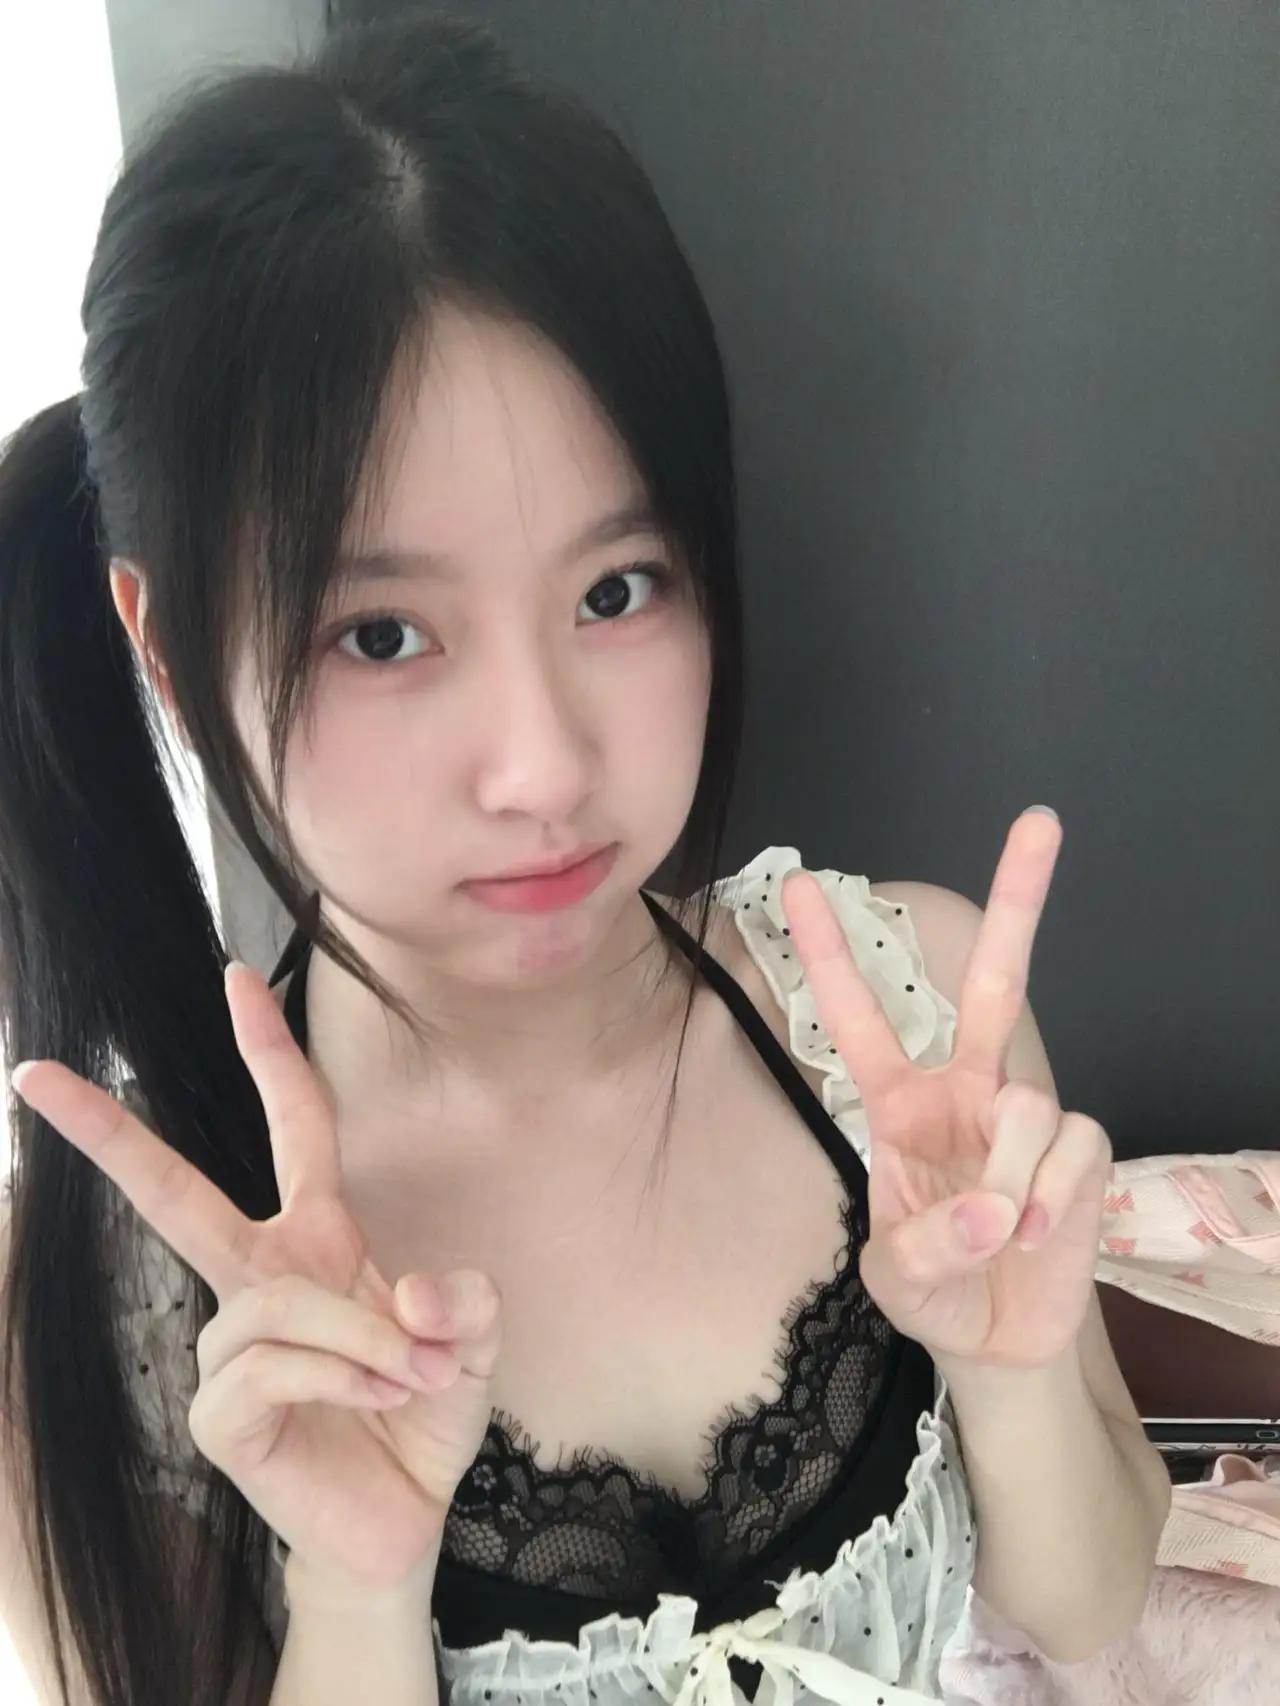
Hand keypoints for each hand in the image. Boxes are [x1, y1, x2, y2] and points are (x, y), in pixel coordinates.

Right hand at [11, 959, 501, 1595]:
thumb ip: (463, 1300)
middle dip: (107, 1133)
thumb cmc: (421, 1416)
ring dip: (363, 1335)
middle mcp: (261, 1280)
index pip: (293, 1125)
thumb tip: (406, 1288)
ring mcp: (229, 1346)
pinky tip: (373, 1400)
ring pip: (280, 1301)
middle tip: (35, 1077)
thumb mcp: (470, 1342)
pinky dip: (340, 1374)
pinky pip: (272, 1362)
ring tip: (409, 1374)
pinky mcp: (219, 1413)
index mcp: (317, 1239)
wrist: (403, 1519)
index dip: (268, 1051)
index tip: (236, 977)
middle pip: (174, 1192)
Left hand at [781, 807, 1109, 1369]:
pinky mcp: (1080, 1153)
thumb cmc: (931, 1291)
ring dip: (1009, 1184)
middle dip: (1019, 902)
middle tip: (1040, 820)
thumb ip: (924, 1250)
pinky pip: (1072, 1149)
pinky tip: (1036, 1234)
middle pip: (995, 983)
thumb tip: (991, 1213)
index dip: (829, 953)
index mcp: (899, 1102)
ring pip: (1029, 1105)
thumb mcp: (893, 1280)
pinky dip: (1052, 1201)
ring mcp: (1026, 1117)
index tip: (797, 883)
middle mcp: (966, 1090)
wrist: (997, 1342)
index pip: (857, 1016)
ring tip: (998, 1237)